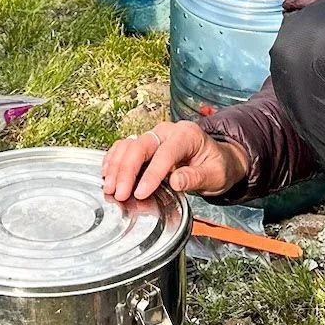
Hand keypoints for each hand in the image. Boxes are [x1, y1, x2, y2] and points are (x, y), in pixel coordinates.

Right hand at [100, 121, 246, 202]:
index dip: (152, 174)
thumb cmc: (217, 166)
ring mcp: (154, 136)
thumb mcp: (215, 175)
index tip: (141, 193)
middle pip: (141, 145)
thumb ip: (196, 177)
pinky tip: (108, 174)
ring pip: (128, 145)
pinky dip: (114, 160)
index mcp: (187, 135)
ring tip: (110, 188)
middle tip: (120, 194)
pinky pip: (124, 147)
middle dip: (127, 170)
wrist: (217, 159)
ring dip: (116, 167)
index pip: (166, 152)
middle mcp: (168, 131)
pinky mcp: (145, 144)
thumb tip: (176, 181)